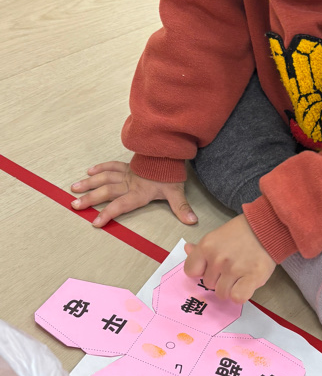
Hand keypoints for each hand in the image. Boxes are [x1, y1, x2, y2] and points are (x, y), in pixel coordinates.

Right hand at [70, 160, 197, 227]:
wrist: (170, 153)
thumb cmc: (171, 175)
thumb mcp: (177, 192)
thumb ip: (181, 208)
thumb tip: (192, 221)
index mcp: (139, 193)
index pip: (121, 205)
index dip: (108, 213)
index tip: (95, 222)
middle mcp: (129, 183)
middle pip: (106, 192)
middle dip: (90, 199)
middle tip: (74, 206)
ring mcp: (126, 174)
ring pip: (104, 178)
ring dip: (89, 183)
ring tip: (74, 189)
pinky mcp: (127, 166)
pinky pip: (111, 166)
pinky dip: (100, 168)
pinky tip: (89, 171)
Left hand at [184, 214, 275, 302]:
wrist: (267, 227)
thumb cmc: (242, 232)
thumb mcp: (217, 236)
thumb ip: (201, 247)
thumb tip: (187, 249)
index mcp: (207, 247)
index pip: (191, 271)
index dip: (201, 271)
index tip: (211, 268)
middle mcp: (218, 259)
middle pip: (208, 284)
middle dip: (218, 279)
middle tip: (231, 267)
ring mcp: (234, 269)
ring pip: (222, 293)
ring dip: (230, 288)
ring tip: (240, 275)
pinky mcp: (251, 278)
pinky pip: (237, 297)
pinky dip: (241, 294)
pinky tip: (246, 284)